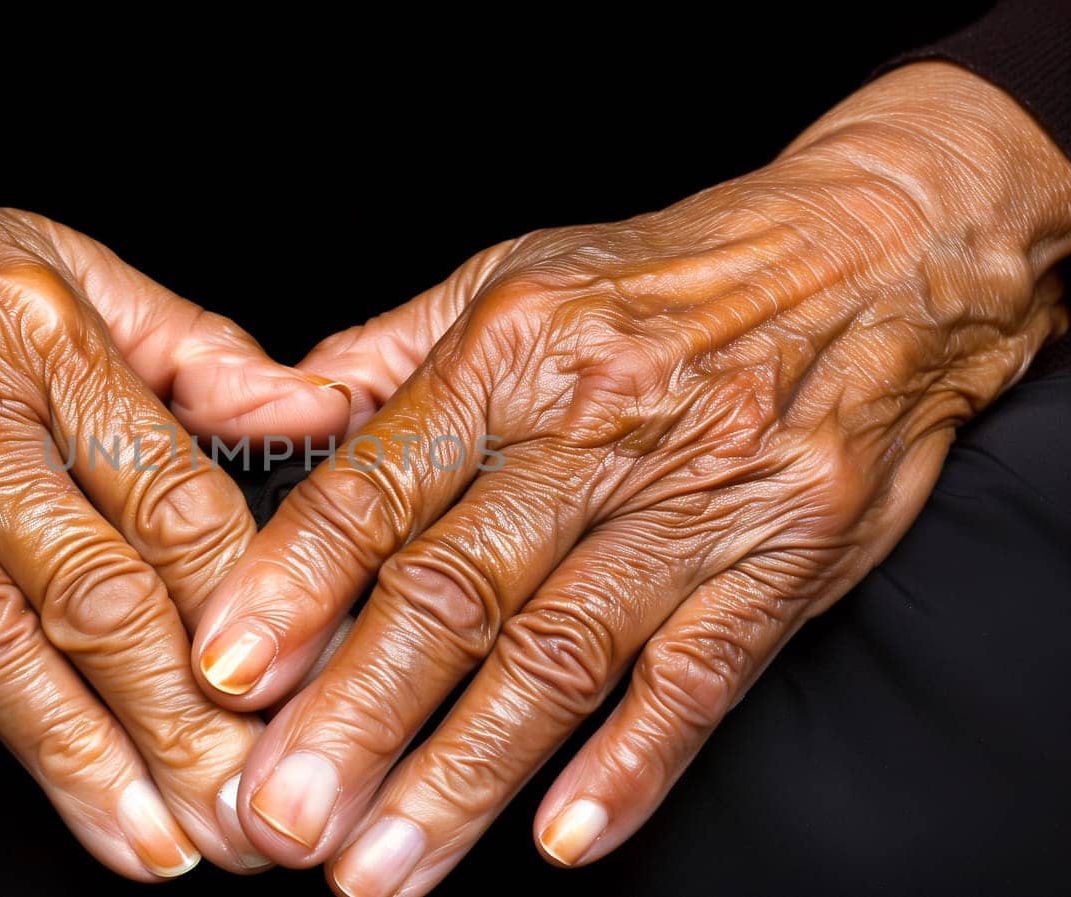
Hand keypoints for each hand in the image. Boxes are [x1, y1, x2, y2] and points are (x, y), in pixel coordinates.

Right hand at [0, 33, 348, 877]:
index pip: (169, 492)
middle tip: (241, 817)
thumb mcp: (53, 260)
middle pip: (87, 584)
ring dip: (67, 752)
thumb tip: (314, 412)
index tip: (298, 698)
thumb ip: (191, 348)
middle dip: (178, 718)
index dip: (245, 608)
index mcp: (39, 330)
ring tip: (143, 842)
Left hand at [191, 62, 1070, 894]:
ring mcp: (693, 503)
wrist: (875, 260)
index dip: (295, 584)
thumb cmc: (667, 279)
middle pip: (456, 589)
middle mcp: (592, 430)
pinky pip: (697, 677)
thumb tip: (274, 416)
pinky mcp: (780, 564)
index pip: (379, 483)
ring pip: (560, 654)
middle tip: (282, 816)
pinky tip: (562, 839)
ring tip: (383, 868)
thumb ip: (386, 358)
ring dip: (465, 773)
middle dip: (360, 713)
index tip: (228, 673)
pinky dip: (629, 766)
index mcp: (507, 354)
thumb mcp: (513, 277)